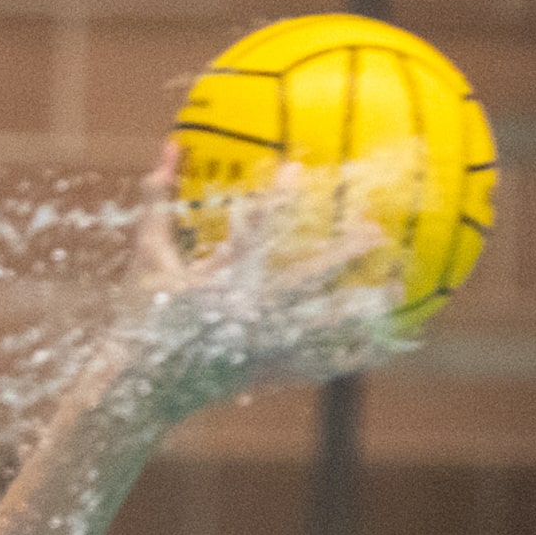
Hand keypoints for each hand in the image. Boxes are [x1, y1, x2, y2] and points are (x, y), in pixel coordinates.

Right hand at [117, 144, 403, 421]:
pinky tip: (382, 341)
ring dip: (359, 309)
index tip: (298, 169)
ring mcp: (254, 349)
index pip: (245, 237)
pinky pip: (313, 364)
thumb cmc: (141, 315)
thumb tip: (168, 146)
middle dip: (340, 257)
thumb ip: (157, 202)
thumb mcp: (146, 257)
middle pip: (301, 283)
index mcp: (209, 286)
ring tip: (396, 289)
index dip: (271, 203)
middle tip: (376, 231)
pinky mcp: (263, 373)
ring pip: (316, 328)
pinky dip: (347, 353)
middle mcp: (238, 317)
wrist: (138, 388)